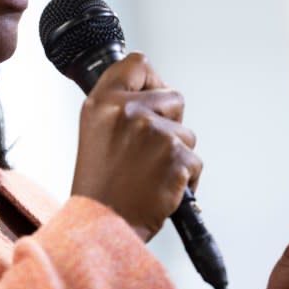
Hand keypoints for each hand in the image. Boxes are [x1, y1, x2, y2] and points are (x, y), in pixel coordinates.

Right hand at [71, 52, 200, 241]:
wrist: (104, 224)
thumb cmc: (100, 184)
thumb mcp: (94, 130)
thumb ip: (117, 103)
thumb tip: (150, 87)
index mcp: (103, 102)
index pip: (138, 64)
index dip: (151, 81)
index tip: (151, 96)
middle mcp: (126, 111)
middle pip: (173, 97)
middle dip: (169, 122)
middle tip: (144, 151)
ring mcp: (153, 133)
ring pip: (186, 132)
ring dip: (175, 153)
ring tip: (148, 172)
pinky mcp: (175, 157)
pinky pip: (194, 160)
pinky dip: (184, 177)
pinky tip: (161, 187)